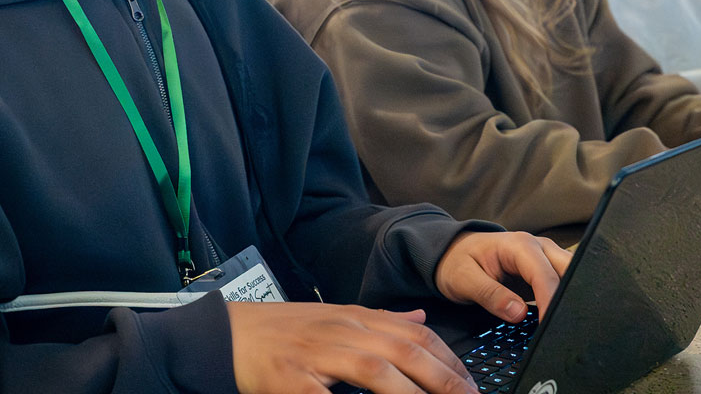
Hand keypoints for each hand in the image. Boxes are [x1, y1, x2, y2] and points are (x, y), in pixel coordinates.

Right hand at [227, 302, 476, 393]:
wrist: (227, 335)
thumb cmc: (283, 332)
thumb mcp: (334, 317)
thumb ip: (380, 320)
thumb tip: (420, 316)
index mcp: (355, 318)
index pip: (414, 334)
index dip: (449, 359)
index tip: (472, 383)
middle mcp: (342, 332)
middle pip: (405, 352)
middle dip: (446, 380)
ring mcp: (318, 355)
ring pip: (378, 372)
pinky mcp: (293, 381)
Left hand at [435, 230, 570, 318]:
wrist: (453, 253)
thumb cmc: (457, 261)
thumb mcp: (464, 278)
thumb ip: (490, 295)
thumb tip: (518, 313)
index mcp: (519, 245)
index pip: (545, 275)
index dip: (550, 301)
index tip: (549, 326)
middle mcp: (538, 248)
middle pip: (570, 271)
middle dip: (571, 297)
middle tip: (563, 326)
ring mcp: (545, 259)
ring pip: (573, 277)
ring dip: (571, 298)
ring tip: (563, 325)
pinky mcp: (545, 273)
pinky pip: (563, 285)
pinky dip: (564, 301)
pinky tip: (559, 320)